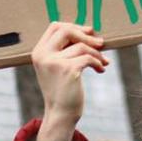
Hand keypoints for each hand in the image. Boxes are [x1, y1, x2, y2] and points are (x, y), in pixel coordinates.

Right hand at [32, 22, 105, 140]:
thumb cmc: (63, 90)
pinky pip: (88, 57)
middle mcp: (43, 55)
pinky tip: (101, 69)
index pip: (55, 26)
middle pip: (66, 30)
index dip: (73, 26)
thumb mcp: (58, 66)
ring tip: (103, 62)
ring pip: (81, 46)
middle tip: (100, 43)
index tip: (88, 32)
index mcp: (38, 52)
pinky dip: (98, 62)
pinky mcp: (67, 70)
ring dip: (97, 53)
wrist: (61, 114)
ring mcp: (54, 62)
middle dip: (86, 35)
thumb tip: (89, 30)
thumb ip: (65, 49)